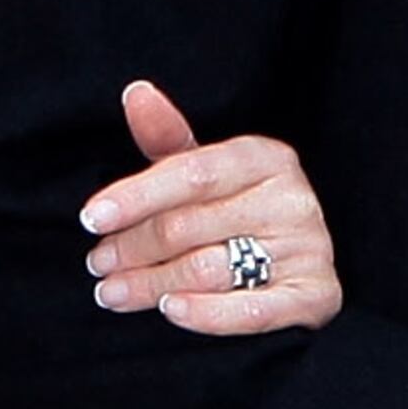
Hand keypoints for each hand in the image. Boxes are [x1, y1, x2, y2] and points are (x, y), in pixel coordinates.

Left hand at [80, 81, 342, 334]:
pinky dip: (206, 314)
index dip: (136, 196)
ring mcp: (307, 248)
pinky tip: (169, 309)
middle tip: (97, 264)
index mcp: (265, 158)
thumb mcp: (206, 174)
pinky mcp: (315, 295)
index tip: (92, 218)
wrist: (302, 267)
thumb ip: (169, 140)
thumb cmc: (240, 214)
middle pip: (190, 225)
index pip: (191, 174)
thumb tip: (136, 93)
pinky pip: (252, 311)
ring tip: (113, 293)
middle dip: (133, 247)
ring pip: (208, 269)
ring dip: (151, 284)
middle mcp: (291, 199)